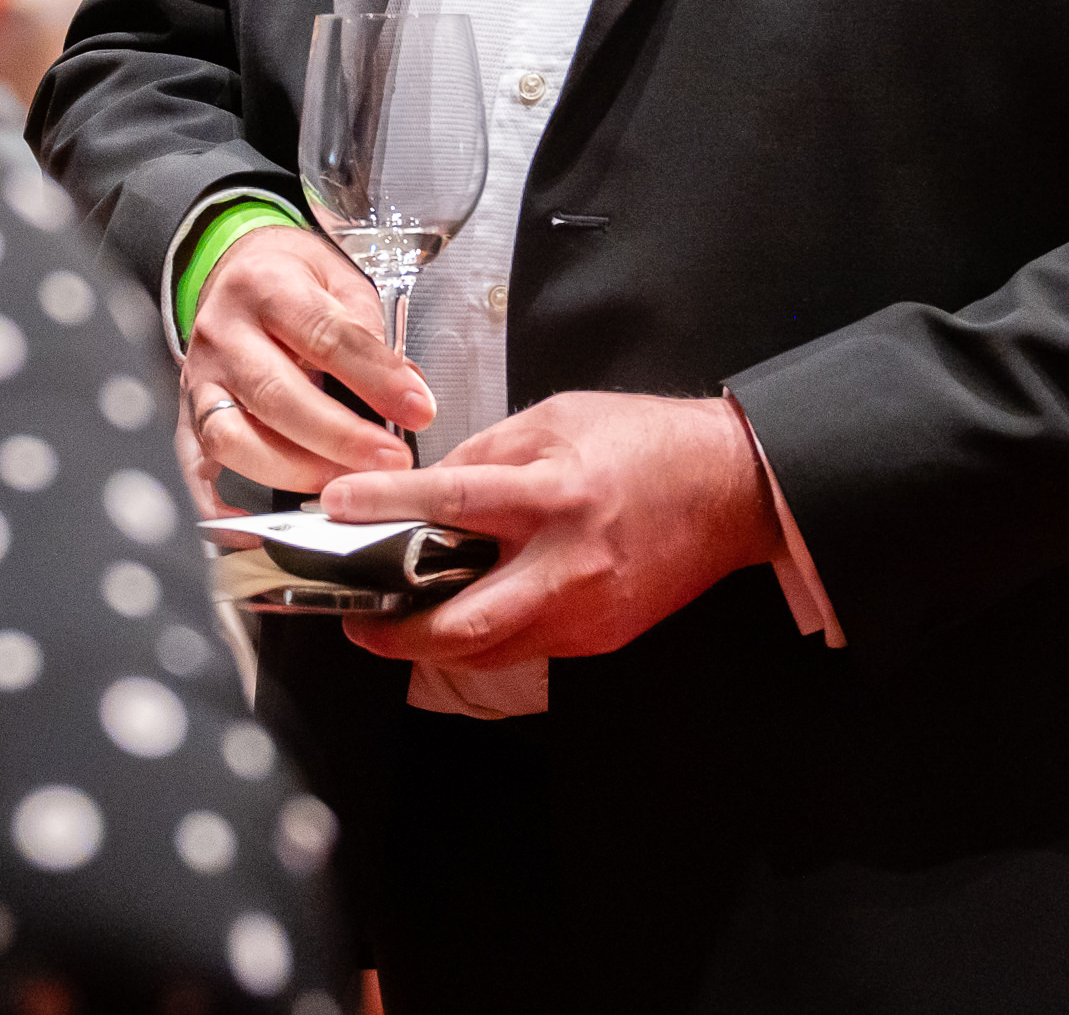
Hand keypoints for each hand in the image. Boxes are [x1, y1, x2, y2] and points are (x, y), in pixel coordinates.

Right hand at [178, 223, 435, 491]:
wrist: (238, 268)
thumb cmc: (295, 279)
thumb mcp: (341, 280)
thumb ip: (370, 334)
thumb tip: (407, 393)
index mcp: (266, 286)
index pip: (324, 336)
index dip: (375, 378)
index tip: (418, 409)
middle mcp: (223, 333)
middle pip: (275, 393)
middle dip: (339, 436)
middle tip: (389, 461)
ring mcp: (199, 378)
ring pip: (231, 436)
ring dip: (291, 470)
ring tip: (342, 485)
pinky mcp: (185, 415)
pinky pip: (192, 467)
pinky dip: (218, 504)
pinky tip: (256, 526)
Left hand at [325, 392, 781, 667]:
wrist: (732, 490)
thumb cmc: (646, 443)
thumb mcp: (559, 418)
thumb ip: (490, 451)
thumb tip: (431, 485)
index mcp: (556, 493)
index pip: (453, 502)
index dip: (386, 506)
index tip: (336, 507)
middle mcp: (568, 564)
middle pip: (463, 624)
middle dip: (397, 633)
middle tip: (358, 621)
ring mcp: (586, 612)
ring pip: (489, 650)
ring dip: (435, 643)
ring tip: (400, 621)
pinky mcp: (600, 638)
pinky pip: (525, 645)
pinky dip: (485, 637)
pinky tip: (465, 614)